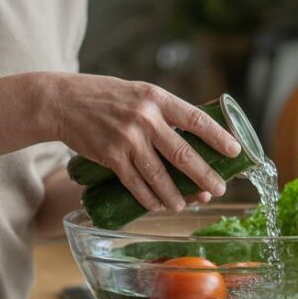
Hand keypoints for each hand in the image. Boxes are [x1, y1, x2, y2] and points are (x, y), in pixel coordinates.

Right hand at [45, 74, 240, 211]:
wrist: (62, 102)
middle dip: (204, 176)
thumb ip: (163, 112)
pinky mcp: (111, 156)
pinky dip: (149, 198)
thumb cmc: (105, 97)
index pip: (196, 119)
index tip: (235, 151)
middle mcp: (145, 118)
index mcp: (157, 98)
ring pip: (159, 176)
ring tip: (185, 204)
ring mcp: (127, 138)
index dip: (218, 137)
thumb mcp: (139, 93)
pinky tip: (158, 205)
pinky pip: (136, 184)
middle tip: (218, 190)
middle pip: (183, 154)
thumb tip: (192, 138)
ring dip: (176, 195)